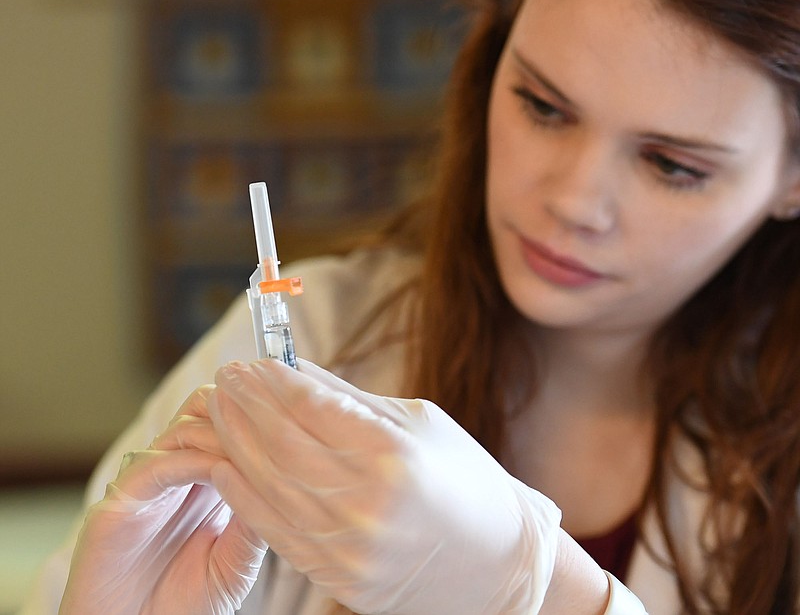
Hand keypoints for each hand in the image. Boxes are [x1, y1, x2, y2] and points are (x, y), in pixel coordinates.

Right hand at [59, 387, 266, 614]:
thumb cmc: (181, 605)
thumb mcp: (234, 565)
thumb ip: (253, 524)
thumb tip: (283, 483)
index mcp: (205, 480)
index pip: (230, 423)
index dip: (259, 417)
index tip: (294, 419)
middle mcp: (177, 472)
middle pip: (206, 408)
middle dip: (240, 411)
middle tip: (271, 428)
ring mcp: (148, 482)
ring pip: (184, 427)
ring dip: (221, 432)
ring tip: (251, 452)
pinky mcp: (120, 502)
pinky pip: (157, 465)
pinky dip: (191, 461)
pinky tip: (220, 473)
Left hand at [208, 359, 561, 614]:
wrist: (497, 564)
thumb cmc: (466, 480)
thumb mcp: (420, 424)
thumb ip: (352, 400)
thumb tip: (295, 371)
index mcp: (394, 456)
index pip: (312, 409)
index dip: (275, 383)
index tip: (253, 363)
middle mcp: (366, 503)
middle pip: (281, 445)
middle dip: (245, 407)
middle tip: (226, 378)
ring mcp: (349, 547)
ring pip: (269, 487)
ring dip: (235, 446)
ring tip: (219, 414)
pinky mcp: (338, 576)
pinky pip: (275, 530)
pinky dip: (245, 495)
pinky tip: (228, 466)